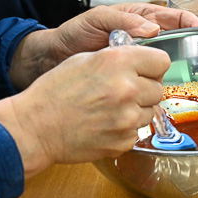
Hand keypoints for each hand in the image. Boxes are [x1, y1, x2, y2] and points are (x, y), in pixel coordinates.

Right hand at [0, 44, 170, 176]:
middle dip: (144, 90)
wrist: (35, 127)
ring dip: (136, 110)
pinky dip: (125, 129)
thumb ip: (118, 58)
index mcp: (118, 62)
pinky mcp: (125, 139)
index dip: (152, 67)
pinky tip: (105, 124)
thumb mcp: (85, 60)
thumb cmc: (54, 92)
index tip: (144, 71)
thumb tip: (142, 61)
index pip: (162, 61)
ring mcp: (128, 117)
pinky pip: (138, 131)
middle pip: (158, 88)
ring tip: (109, 109)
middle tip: (121, 92)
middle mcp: (127, 88)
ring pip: (150, 111)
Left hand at [8, 4, 197, 90]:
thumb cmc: (73, 34)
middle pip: (179, 46)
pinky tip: (162, 94)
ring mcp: (141, 64)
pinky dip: (158, 89)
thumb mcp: (97, 18)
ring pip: (168, 67)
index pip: (176, 19)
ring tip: (185, 79)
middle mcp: (147, 42)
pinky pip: (152, 85)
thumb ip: (124, 20)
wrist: (50, 61)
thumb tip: (152, 29)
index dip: (194, 24)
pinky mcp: (134, 82)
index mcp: (143, 20)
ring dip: (175, 73)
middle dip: (190, 52)